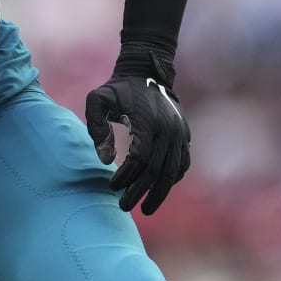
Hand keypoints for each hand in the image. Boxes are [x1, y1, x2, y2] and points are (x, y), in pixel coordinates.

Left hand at [84, 48, 190, 215]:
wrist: (146, 72)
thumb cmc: (117, 89)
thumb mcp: (97, 99)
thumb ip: (96, 127)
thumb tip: (106, 160)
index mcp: (148, 121)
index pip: (139, 159)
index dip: (126, 176)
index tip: (111, 187)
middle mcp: (168, 129)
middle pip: (156, 170)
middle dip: (140, 192)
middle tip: (124, 207)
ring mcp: (179, 133)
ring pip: (172, 171)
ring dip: (159, 193)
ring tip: (146, 208)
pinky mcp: (184, 135)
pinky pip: (182, 164)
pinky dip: (172, 179)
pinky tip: (159, 190)